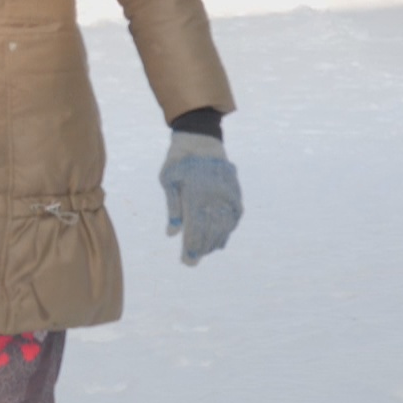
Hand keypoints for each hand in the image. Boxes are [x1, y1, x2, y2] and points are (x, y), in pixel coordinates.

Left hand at [158, 131, 241, 265]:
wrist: (201, 140)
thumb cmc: (178, 161)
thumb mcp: (167, 180)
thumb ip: (172, 207)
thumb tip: (172, 234)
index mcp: (195, 194)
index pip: (195, 228)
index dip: (192, 246)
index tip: (187, 261)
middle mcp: (214, 196)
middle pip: (210, 230)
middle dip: (201, 249)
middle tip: (192, 262)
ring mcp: (227, 195)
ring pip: (223, 226)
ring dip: (214, 242)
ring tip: (204, 253)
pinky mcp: (235, 193)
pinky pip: (233, 217)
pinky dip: (227, 230)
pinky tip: (219, 240)